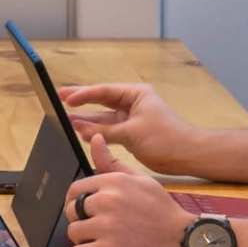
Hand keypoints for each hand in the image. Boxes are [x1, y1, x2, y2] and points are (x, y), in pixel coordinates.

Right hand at [61, 81, 207, 173]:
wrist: (187, 155)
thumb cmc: (166, 138)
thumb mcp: (132, 133)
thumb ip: (105, 131)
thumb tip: (81, 128)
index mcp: (136, 94)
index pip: (104, 91)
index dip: (84, 94)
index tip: (66, 98)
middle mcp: (133, 103)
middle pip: (102, 100)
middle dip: (82, 101)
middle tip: (60, 98)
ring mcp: (132, 118)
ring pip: (104, 117)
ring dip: (88, 119)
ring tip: (67, 119)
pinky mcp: (132, 133)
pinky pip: (110, 129)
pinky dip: (97, 132)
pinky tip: (82, 133)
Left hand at [62, 152, 196, 246]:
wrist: (183, 241)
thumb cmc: (162, 211)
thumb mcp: (140, 181)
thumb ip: (112, 163)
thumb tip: (94, 139)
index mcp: (113, 182)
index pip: (75, 190)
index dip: (77, 203)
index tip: (88, 212)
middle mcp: (107, 201)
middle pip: (72, 211)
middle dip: (82, 221)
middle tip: (101, 230)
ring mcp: (106, 226)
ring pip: (73, 233)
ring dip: (85, 240)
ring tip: (104, 242)